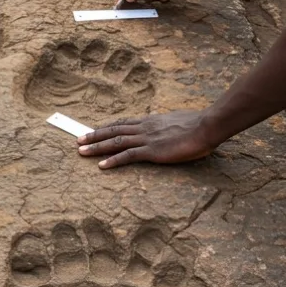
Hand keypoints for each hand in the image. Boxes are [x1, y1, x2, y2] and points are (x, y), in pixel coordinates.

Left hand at [76, 111, 218, 168]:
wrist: (206, 126)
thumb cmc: (197, 125)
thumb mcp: (177, 121)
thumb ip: (166, 125)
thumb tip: (166, 126)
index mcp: (150, 121)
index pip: (123, 123)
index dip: (107, 127)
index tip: (95, 130)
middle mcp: (144, 128)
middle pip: (113, 130)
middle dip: (94, 135)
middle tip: (78, 139)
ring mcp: (146, 139)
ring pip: (115, 141)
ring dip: (96, 146)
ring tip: (81, 151)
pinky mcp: (152, 151)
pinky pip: (127, 155)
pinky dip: (112, 160)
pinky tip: (101, 165)